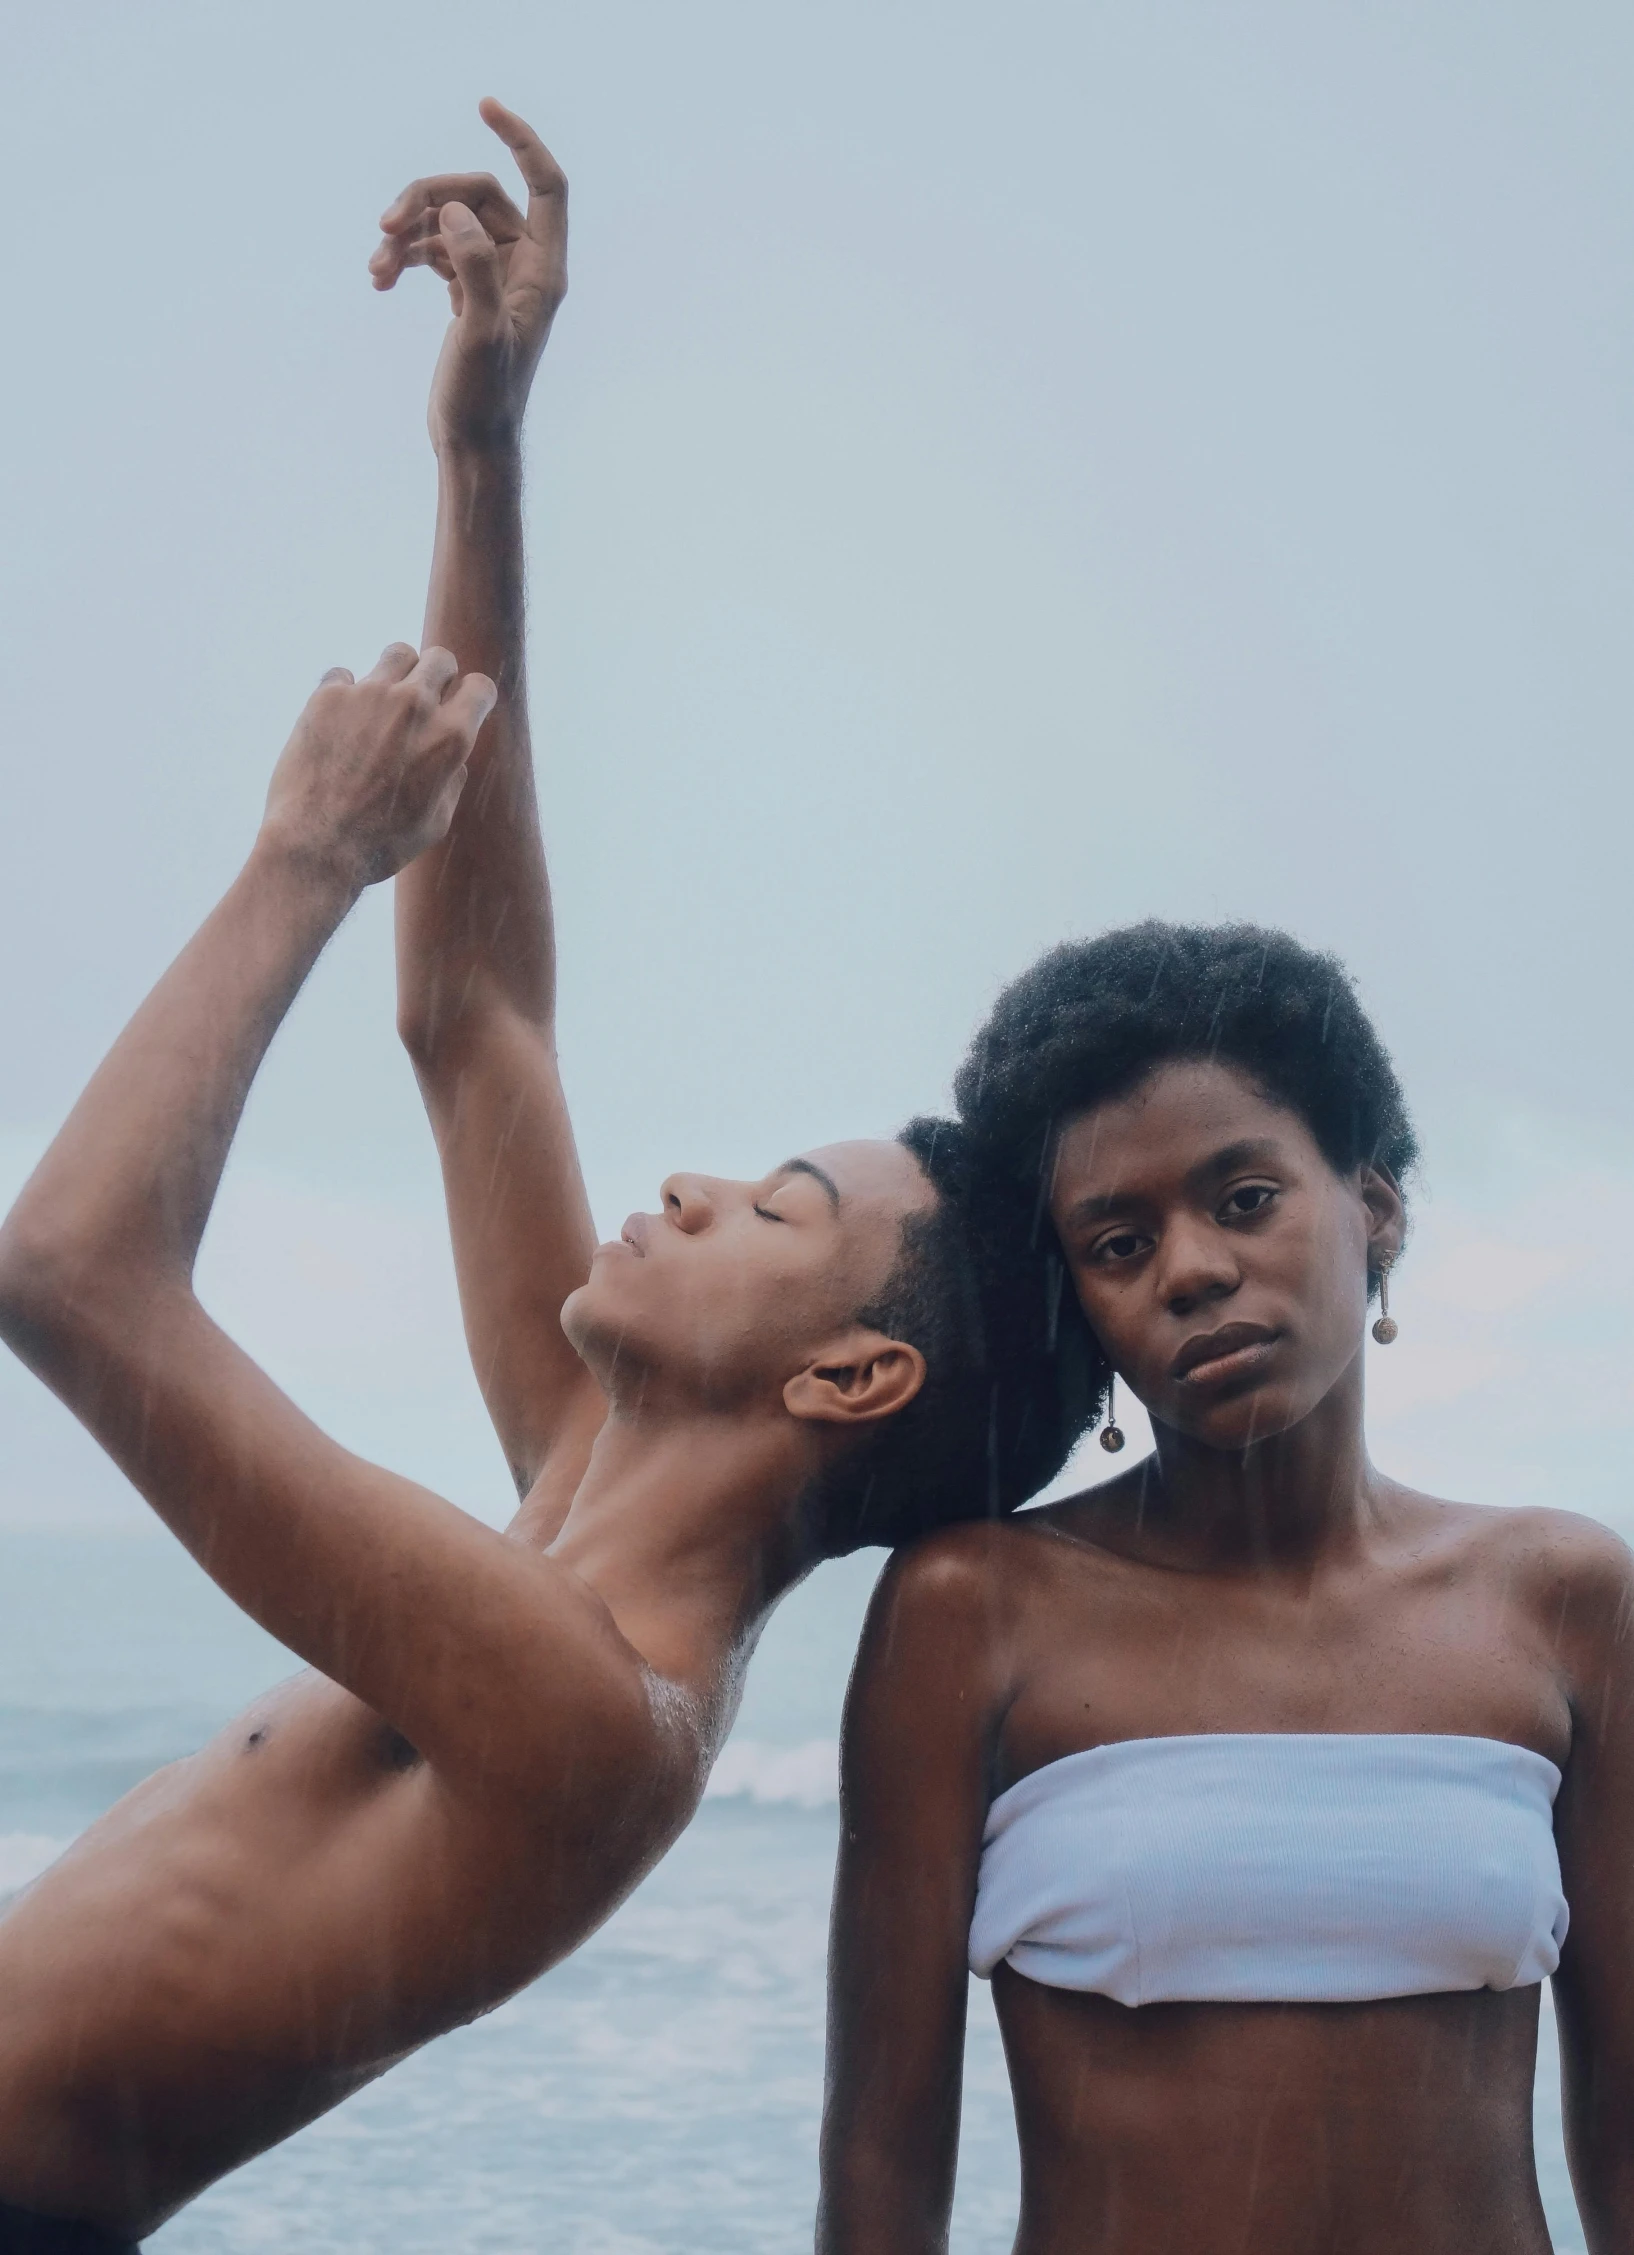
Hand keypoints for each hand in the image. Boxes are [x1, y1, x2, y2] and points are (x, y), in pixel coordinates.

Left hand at [260, 644, 496, 888]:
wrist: (316, 844)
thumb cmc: (380, 844)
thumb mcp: (435, 822)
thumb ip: (451, 781)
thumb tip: (454, 759)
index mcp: (451, 738)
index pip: (480, 686)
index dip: (472, 696)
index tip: (460, 705)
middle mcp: (416, 705)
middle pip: (440, 658)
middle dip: (437, 675)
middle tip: (422, 699)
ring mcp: (371, 694)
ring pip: (397, 654)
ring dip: (396, 674)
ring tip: (381, 702)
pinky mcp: (329, 695)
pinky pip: (344, 675)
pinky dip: (344, 693)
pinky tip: (338, 721)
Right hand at [370, 98, 567, 454]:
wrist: (471, 443)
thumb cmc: (484, 398)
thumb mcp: (481, 333)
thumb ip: (475, 268)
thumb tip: (454, 210)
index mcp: (544, 271)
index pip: (545, 184)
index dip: (521, 140)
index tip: (484, 106)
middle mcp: (524, 267)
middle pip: (476, 196)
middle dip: (426, 200)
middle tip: (384, 225)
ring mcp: (493, 278)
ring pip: (447, 222)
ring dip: (407, 233)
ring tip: (377, 268)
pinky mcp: (466, 293)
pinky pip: (434, 250)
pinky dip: (406, 257)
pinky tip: (381, 281)